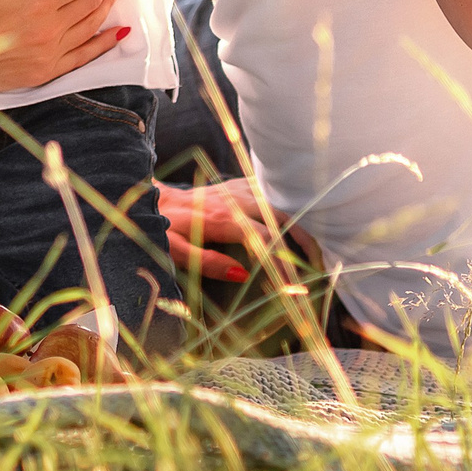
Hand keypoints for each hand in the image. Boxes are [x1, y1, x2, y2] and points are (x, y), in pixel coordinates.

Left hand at [157, 177, 318, 283]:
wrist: (152, 196)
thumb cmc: (162, 228)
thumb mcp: (176, 249)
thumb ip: (207, 262)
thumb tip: (242, 275)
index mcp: (222, 219)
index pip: (265, 239)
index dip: (284, 262)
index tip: (297, 285)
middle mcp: (235, 201)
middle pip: (281, 217)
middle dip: (304, 241)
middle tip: (319, 266)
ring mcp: (238, 190)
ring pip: (280, 201)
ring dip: (300, 222)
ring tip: (316, 247)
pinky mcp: (237, 185)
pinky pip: (269, 191)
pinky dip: (286, 205)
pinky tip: (298, 219)